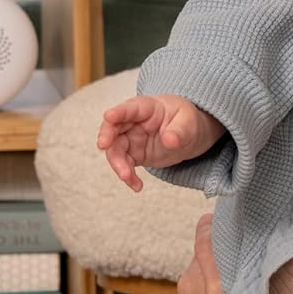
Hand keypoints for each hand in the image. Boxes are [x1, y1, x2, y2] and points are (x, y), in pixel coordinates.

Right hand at [97, 93, 220, 190]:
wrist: (189, 136)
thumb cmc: (186, 120)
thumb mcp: (189, 123)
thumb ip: (179, 131)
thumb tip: (169, 140)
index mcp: (147, 107)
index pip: (130, 108)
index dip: (118, 111)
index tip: (109, 116)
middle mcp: (133, 122)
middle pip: (114, 128)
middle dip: (107, 137)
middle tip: (104, 147)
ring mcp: (131, 139)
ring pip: (116, 150)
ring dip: (118, 164)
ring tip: (128, 177)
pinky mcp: (133, 155)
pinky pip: (125, 165)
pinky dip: (128, 176)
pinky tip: (137, 186)